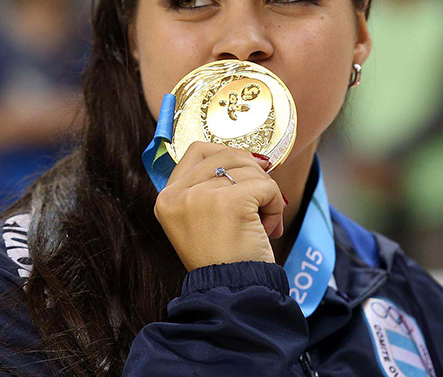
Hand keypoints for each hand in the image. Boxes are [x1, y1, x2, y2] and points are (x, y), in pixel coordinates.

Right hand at [155, 142, 285, 268]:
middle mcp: (178, 195)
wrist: (232, 291)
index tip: (248, 172)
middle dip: (253, 172)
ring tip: (264, 223)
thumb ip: (213, 187)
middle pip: (227, 154)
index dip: (228, 155)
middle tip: (262, 200)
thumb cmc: (224, 258)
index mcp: (167, 198)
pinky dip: (275, 204)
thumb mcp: (202, 220)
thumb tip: (255, 158)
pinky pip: (265, 186)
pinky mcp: (228, 203)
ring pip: (249, 169)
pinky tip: (270, 227)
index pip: (198, 151)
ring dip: (267, 192)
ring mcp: (201, 197)